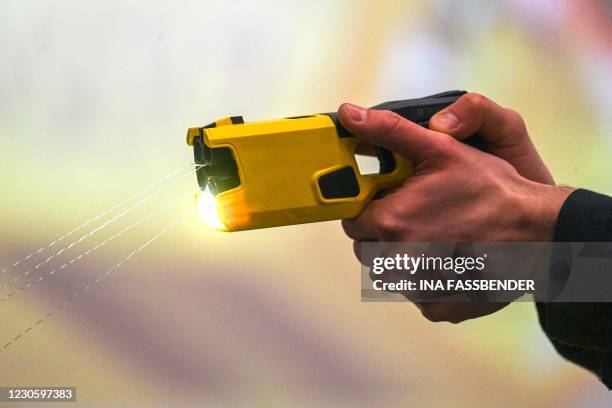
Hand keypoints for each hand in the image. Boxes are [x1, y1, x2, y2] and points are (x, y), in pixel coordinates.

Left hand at [338, 103, 572, 322]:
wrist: (539, 232)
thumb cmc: (492, 190)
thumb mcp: (440, 148)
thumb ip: (389, 131)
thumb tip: (350, 114)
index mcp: (391, 221)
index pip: (353, 220)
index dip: (372, 209)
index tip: (393, 203)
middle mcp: (398, 261)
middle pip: (367, 249)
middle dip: (384, 234)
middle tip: (418, 218)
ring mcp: (417, 288)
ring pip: (389, 273)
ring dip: (403, 258)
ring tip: (436, 238)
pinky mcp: (436, 306)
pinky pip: (414, 293)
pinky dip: (425, 281)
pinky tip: (449, 261)